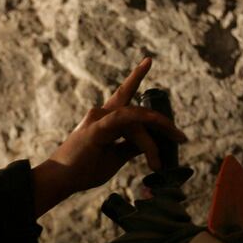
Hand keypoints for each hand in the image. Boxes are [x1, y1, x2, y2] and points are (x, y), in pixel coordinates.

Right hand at [32, 58, 186, 215]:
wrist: (60, 181)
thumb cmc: (84, 170)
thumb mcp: (115, 157)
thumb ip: (131, 147)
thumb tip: (151, 142)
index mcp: (104, 119)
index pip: (124, 95)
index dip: (136, 77)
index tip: (148, 61)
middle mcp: (100, 114)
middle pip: (138, 113)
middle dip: (162, 123)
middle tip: (181, 137)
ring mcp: (97, 119)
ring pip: (135, 121)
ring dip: (151, 142)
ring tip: (157, 164)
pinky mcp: (96, 130)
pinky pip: (123, 121)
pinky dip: (141, 125)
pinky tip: (154, 122)